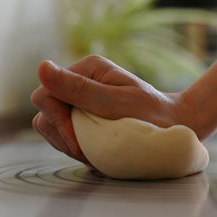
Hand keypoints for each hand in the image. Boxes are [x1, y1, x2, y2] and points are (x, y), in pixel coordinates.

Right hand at [31, 55, 197, 163]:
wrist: (174, 127)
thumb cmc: (152, 114)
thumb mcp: (118, 103)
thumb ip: (80, 89)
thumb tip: (42, 67)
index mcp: (87, 69)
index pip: (46, 95)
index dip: (57, 121)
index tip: (79, 142)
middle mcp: (81, 82)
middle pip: (45, 113)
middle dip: (64, 135)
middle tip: (90, 149)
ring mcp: (81, 101)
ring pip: (51, 127)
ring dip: (69, 143)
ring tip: (98, 148)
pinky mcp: (83, 117)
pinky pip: (64, 135)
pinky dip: (76, 146)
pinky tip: (97, 149)